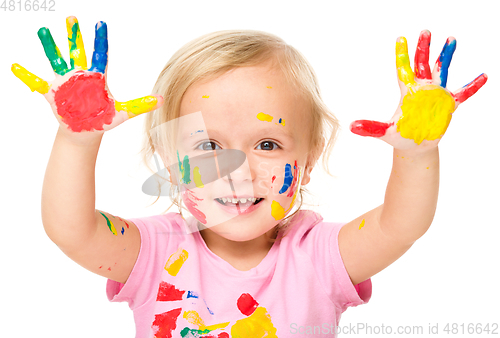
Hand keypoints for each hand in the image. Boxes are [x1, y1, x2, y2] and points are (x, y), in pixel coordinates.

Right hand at [11, 16, 162, 136]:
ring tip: (44, 30)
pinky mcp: (53, 93)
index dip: (100, 40)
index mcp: (98, 77)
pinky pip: (36, 82)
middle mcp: (81, 75)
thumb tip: (163, 100)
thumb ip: (141, 105)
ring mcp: (66, 82)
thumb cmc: (103, 120)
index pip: (100, 55)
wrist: (86, 132)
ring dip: (50, 46)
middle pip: (77, 51)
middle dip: (75, 36)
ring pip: (57, 59)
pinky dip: (26, 75)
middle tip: (72, 18)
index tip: (101, 24)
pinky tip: (14, 66)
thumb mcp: (124, 113)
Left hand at [350, 30, 486, 150]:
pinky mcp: (448, 105)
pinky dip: (473, 86)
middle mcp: (422, 89)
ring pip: (441, 70)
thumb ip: (370, 128)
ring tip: (451, 39)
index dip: (402, 55)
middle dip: (424, 48)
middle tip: (425, 31)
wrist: (415, 147)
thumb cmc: (399, 137)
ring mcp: (436, 95)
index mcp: (407, 92)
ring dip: (445, 56)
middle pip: (422, 64)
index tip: (400, 38)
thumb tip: (350, 126)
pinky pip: (463, 93)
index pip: (403, 69)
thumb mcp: (384, 132)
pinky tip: (483, 76)